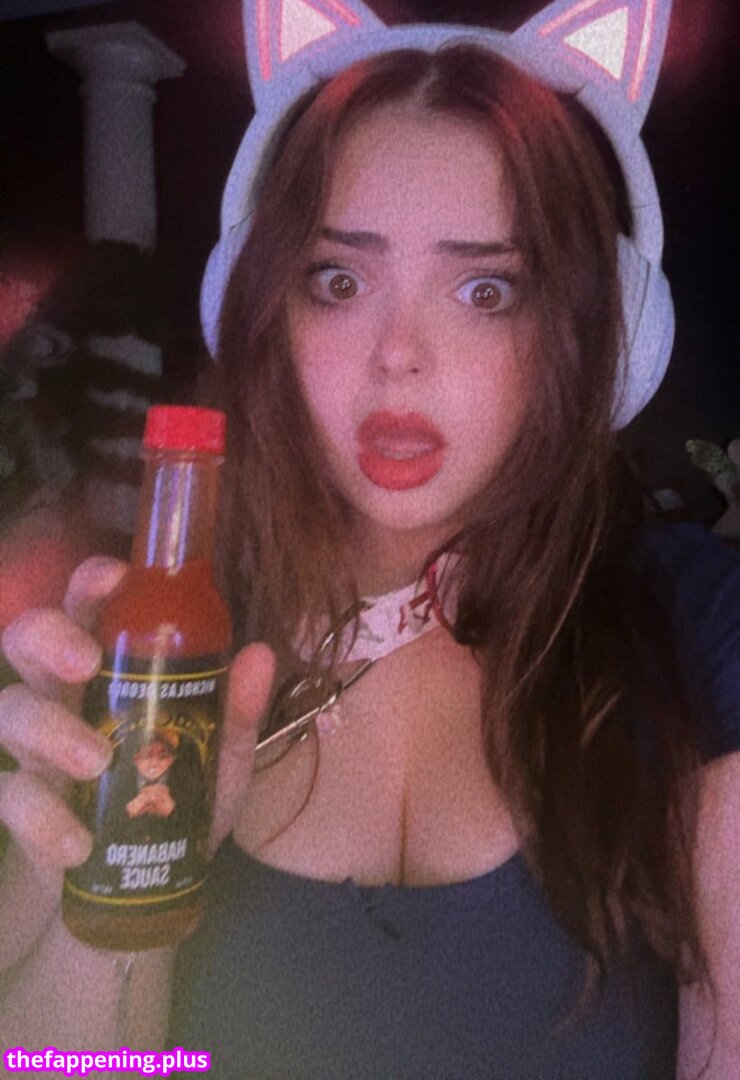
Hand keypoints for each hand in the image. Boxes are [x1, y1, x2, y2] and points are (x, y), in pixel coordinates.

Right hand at [0, 556, 274, 881]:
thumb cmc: (181, 790)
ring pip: (11, 711)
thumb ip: (237, 710)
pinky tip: (80, 843)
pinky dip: (44, 818)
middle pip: (26, 639)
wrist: (153, 875)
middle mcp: (63, 692)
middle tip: (88, 664)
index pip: (88, 604)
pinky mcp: (23, 804)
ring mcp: (35, 746)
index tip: (116, 579)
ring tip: (99, 762)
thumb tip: (260, 656)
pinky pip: (13, 798)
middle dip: (50, 639)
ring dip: (52, 731)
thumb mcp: (220, 753)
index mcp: (110, 664)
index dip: (92, 582)